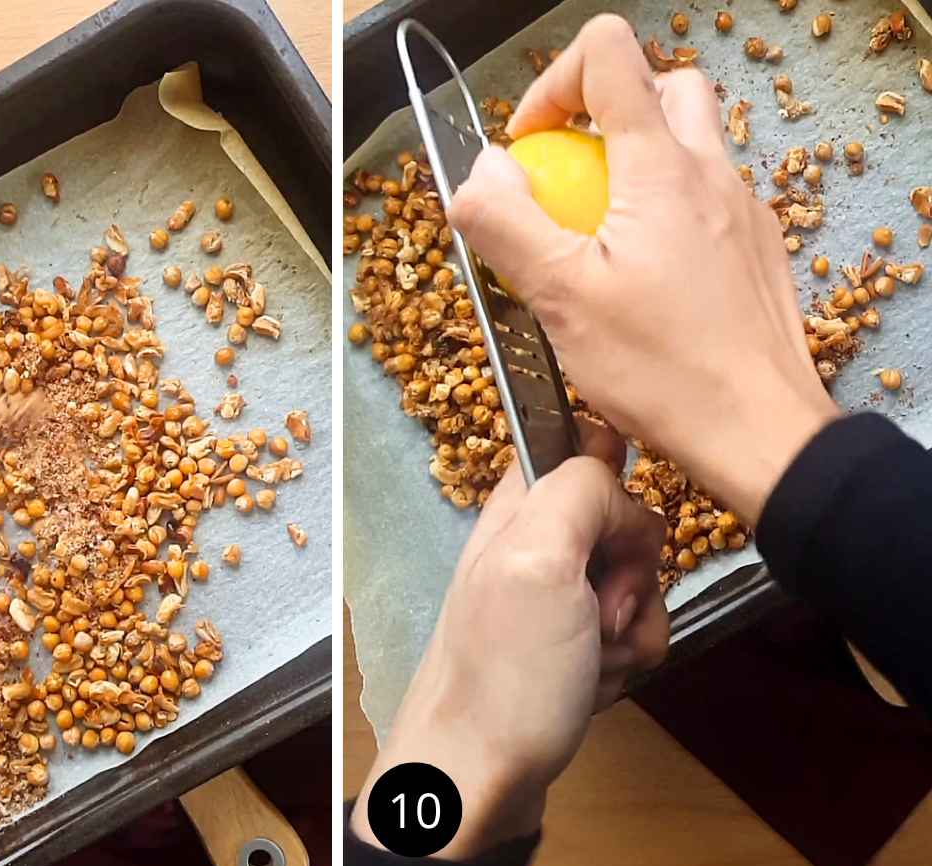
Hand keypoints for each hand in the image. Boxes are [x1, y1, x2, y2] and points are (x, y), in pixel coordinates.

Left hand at [351, 432, 666, 858]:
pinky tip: (594, 686)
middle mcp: (534, 546)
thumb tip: (617, 478)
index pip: (582, 452)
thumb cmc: (505, 674)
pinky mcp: (575, 648)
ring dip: (633, 627)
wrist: (477, 783)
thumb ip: (579, 493)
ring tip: (591, 662)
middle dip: (635, 571)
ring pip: (639, 582)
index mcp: (515, 510)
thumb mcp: (536, 560)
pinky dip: (627, 662)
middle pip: (626, 523)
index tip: (618, 530)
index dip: (616, 486)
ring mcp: (556, 601)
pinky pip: (633, 633)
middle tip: (599, 612)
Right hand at [450, 14, 838, 524]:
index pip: (609, 57)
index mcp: (660, 167)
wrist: (760, 432)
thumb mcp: (560, 299)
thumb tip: (481, 174)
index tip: (530, 148)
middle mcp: (711, 173)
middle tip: (569, 176)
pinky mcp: (758, 250)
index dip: (554, 84)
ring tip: (601, 232)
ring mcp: (743, 211)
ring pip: (692, 143)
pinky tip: (646, 276)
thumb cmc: (663, 369)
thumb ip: (508, 224)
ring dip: (638, 161)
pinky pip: (709, 200)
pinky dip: (669, 210)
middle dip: (604, 112)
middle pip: (662, 86)